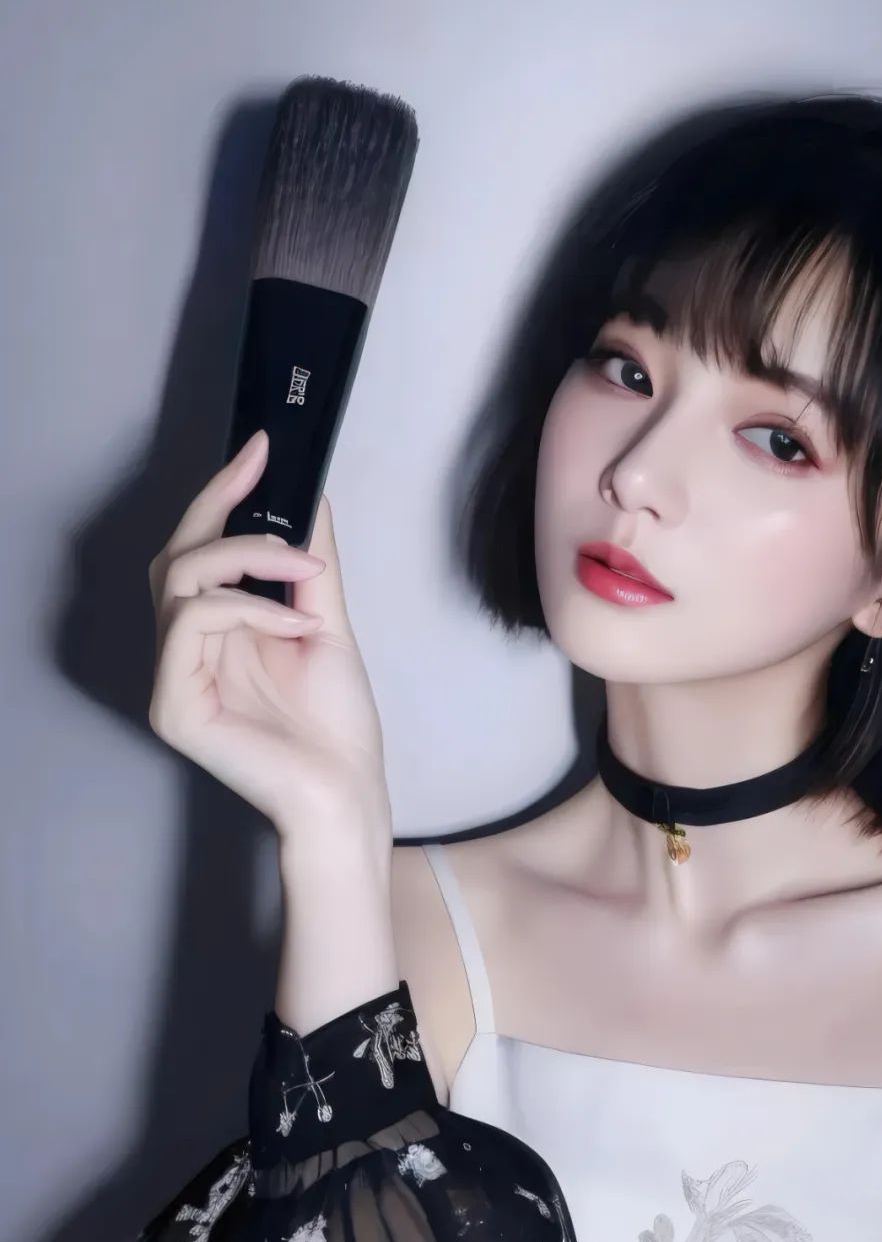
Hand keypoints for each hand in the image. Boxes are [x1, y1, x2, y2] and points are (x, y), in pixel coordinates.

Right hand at [147, 432, 391, 840]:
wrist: (349, 793)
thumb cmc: (336, 727)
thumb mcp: (326, 623)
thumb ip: (310, 563)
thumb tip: (307, 494)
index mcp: (214, 634)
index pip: (196, 551)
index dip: (221, 495)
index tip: (261, 448)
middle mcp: (184, 652)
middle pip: (175, 554)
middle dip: (223, 508)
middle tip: (268, 478)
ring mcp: (173, 679)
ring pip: (181, 578)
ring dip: (248, 559)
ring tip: (307, 576)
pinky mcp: (173, 706)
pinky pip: (192, 622)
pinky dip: (247, 609)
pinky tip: (293, 626)